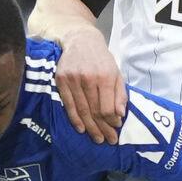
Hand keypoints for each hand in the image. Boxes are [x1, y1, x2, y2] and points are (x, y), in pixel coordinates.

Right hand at [54, 28, 124, 143]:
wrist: (80, 40)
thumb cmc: (101, 59)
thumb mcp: (116, 72)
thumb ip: (119, 93)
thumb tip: (120, 115)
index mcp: (105, 76)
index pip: (107, 106)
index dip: (112, 121)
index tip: (116, 128)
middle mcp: (88, 78)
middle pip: (95, 110)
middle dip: (102, 128)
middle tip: (108, 140)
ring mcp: (73, 80)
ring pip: (82, 110)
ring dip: (90, 127)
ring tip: (97, 139)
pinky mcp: (61, 81)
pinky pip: (68, 105)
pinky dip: (74, 119)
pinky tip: (81, 129)